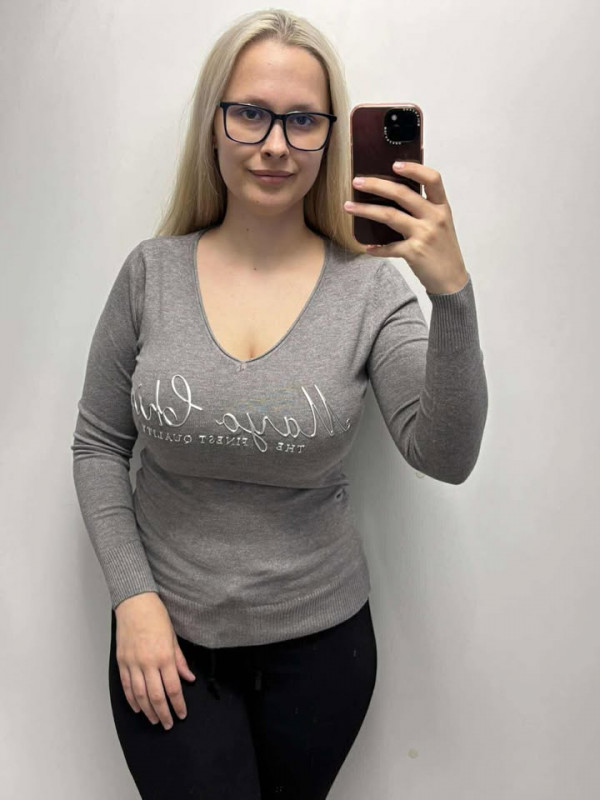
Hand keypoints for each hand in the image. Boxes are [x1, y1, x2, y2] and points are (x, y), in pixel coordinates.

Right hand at [114, 592, 196, 730]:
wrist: (135, 604)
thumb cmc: (156, 617)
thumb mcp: (173, 637)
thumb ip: (180, 661)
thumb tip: (189, 678)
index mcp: (164, 656)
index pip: (173, 688)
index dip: (178, 704)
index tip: (182, 714)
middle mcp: (148, 662)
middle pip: (156, 696)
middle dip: (163, 713)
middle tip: (168, 724)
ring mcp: (133, 663)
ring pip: (140, 695)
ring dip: (148, 711)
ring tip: (154, 720)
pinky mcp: (122, 662)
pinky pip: (127, 686)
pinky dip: (132, 700)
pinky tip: (138, 708)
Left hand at [344, 161, 469, 294]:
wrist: (452, 280)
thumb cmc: (442, 250)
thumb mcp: (440, 224)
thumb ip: (424, 209)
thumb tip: (394, 194)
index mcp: (442, 207)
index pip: (433, 179)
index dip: (414, 169)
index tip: (394, 164)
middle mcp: (434, 217)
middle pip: (402, 194)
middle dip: (376, 185)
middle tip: (357, 181)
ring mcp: (424, 235)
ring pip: (390, 216)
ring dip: (366, 210)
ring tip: (348, 207)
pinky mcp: (415, 253)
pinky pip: (389, 247)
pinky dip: (376, 248)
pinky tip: (366, 247)